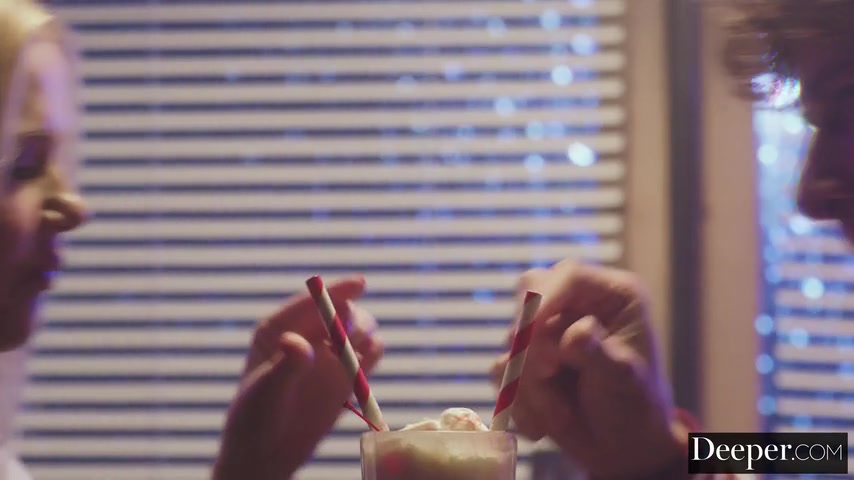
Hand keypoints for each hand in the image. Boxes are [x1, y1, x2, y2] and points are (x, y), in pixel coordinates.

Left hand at [213, 276, 383, 479]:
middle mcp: (307, 334)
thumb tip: (297, 343)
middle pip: (343, 311)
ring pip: (361, 329)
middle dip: (352, 320)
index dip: (337, 289)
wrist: (266, 455)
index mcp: (279, 328)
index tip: (361, 284)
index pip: (313, 300)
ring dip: (365, 337)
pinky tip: (359, 372)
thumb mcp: (265, 392)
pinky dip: (373, 355)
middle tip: (349, 340)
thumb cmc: (255, 419)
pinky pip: (371, 353)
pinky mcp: (347, 375)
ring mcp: (329, 354)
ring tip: (350, 363)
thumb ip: (286, 366)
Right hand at [491, 260, 681, 479]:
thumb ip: (599, 354)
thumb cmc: (635, 410)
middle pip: (530, 294)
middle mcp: (578, 304)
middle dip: (530, 342)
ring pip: (513, 340)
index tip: (528, 333)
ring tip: (560, 415)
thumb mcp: (624, 380)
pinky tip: (543, 424)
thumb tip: (575, 333)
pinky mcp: (526, 357)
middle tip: (548, 374)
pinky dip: (518, 400)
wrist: (620, 451)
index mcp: (613, 296)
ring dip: (529, 385)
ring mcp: (549, 329)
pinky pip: (502, 369)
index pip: (570, 277)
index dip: (545, 298)